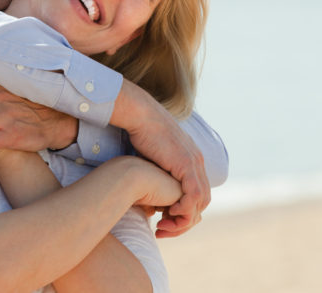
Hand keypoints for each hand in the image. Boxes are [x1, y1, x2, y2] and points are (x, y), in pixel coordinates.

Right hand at [111, 79, 209, 237]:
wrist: (141, 114)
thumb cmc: (140, 132)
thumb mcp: (154, 156)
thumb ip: (159, 170)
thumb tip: (151, 185)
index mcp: (191, 160)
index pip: (197, 193)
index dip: (184, 210)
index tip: (164, 220)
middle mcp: (198, 162)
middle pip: (202, 201)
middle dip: (185, 220)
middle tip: (165, 229)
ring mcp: (194, 163)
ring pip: (201, 202)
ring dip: (185, 218)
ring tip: (165, 226)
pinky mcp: (187, 164)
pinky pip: (193, 195)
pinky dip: (185, 209)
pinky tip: (169, 214)